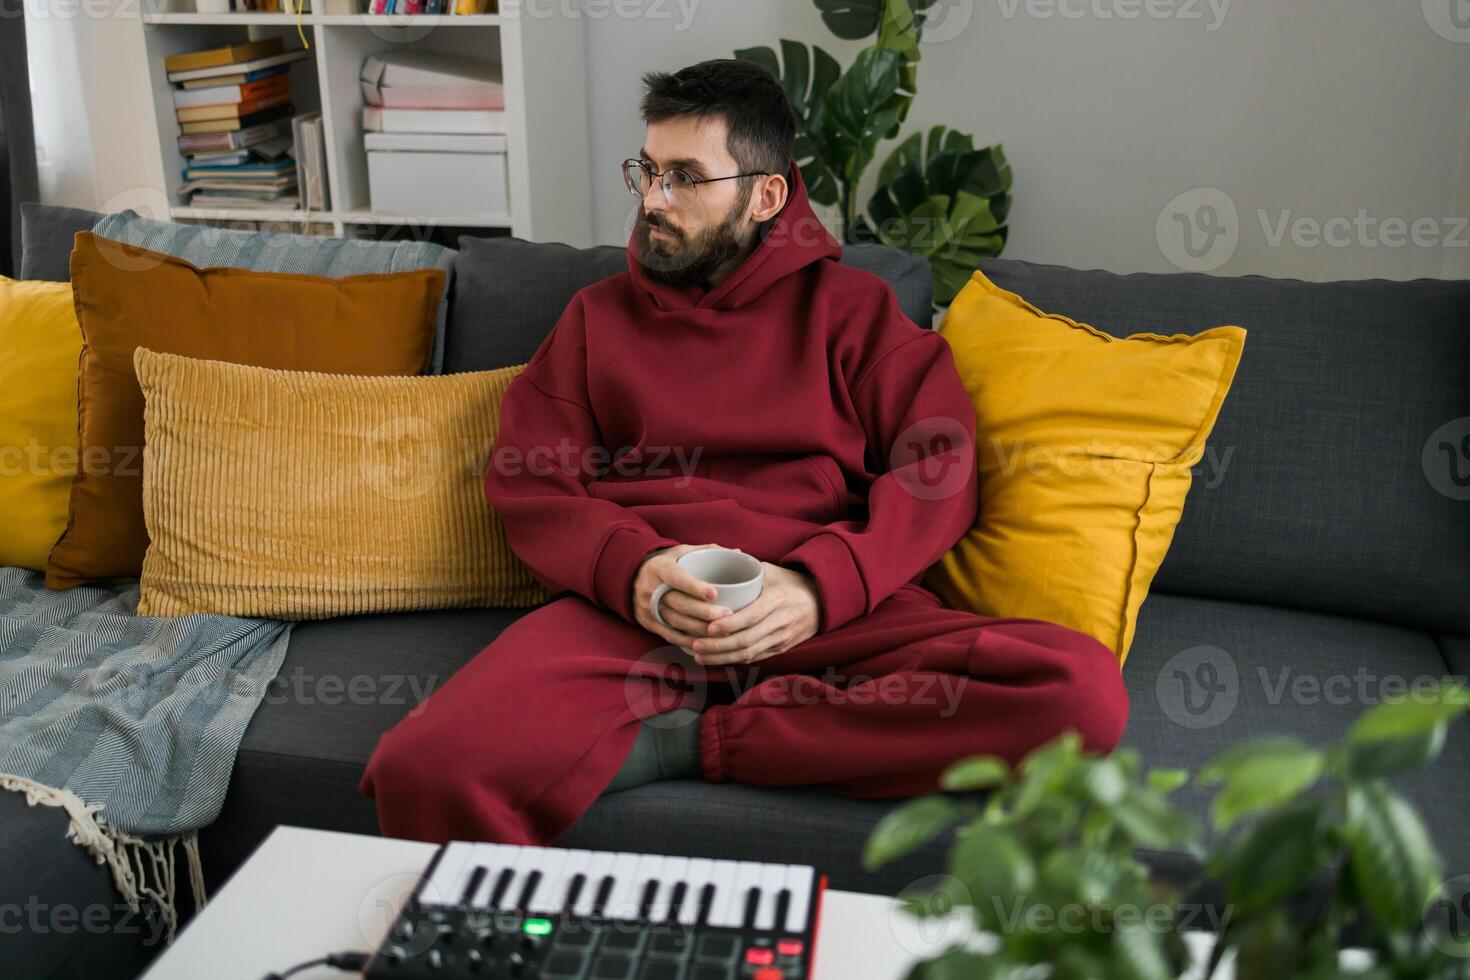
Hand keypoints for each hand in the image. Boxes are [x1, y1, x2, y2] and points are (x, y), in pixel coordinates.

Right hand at [632, 543, 735, 651]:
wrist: (631, 577)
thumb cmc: (666, 563)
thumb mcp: (680, 551)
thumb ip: (707, 551)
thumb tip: (739, 551)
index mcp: (660, 567)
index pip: (677, 578)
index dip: (695, 586)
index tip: (715, 593)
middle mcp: (651, 588)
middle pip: (678, 603)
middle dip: (703, 612)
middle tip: (727, 614)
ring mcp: (648, 608)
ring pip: (676, 621)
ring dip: (700, 628)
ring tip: (722, 631)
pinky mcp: (649, 623)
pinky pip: (670, 635)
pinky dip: (687, 641)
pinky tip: (705, 643)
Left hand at [689, 563, 821, 666]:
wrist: (821, 602)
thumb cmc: (790, 583)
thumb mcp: (772, 571)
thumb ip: (747, 568)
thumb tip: (718, 556)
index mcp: (777, 600)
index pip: (751, 616)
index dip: (729, 625)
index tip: (708, 628)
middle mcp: (780, 622)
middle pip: (747, 640)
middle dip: (719, 646)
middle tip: (695, 645)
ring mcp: (781, 638)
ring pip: (749, 653)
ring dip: (722, 657)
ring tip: (699, 655)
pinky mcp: (781, 649)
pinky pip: (755, 658)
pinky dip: (734, 660)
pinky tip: (716, 659)